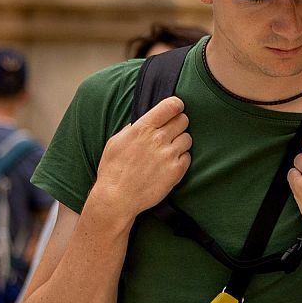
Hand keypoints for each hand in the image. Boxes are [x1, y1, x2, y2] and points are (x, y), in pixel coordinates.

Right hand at [86, 97, 190, 224]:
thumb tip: (143, 122)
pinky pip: (188, 157)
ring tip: (169, 150)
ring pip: (188, 138)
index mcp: (142, 128)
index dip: (176, 105)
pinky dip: (182, 158)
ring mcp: (169, 155)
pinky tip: (169, 163)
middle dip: (179, 123)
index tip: (176, 108)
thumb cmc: (113, 169)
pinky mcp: (177, 171)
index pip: (170, 106)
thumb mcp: (116, 141)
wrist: (117, 197)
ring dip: (181, 142)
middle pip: (183, 120)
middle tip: (171, 131)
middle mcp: (158, 139)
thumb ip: (132, 129)